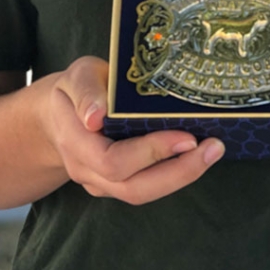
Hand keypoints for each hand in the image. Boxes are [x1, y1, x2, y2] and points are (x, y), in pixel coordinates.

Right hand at [42, 56, 223, 203]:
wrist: (56, 115)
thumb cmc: (74, 89)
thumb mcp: (77, 76)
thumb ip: (85, 91)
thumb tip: (95, 116)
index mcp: (75, 141)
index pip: (113, 160)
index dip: (151, 153)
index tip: (187, 136)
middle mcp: (86, 170)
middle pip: (133, 188)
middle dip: (178, 172)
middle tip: (213, 148)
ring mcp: (101, 182)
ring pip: (142, 193)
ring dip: (182, 176)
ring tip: (213, 151)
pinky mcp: (117, 184)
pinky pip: (146, 187)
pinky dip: (174, 174)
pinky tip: (198, 154)